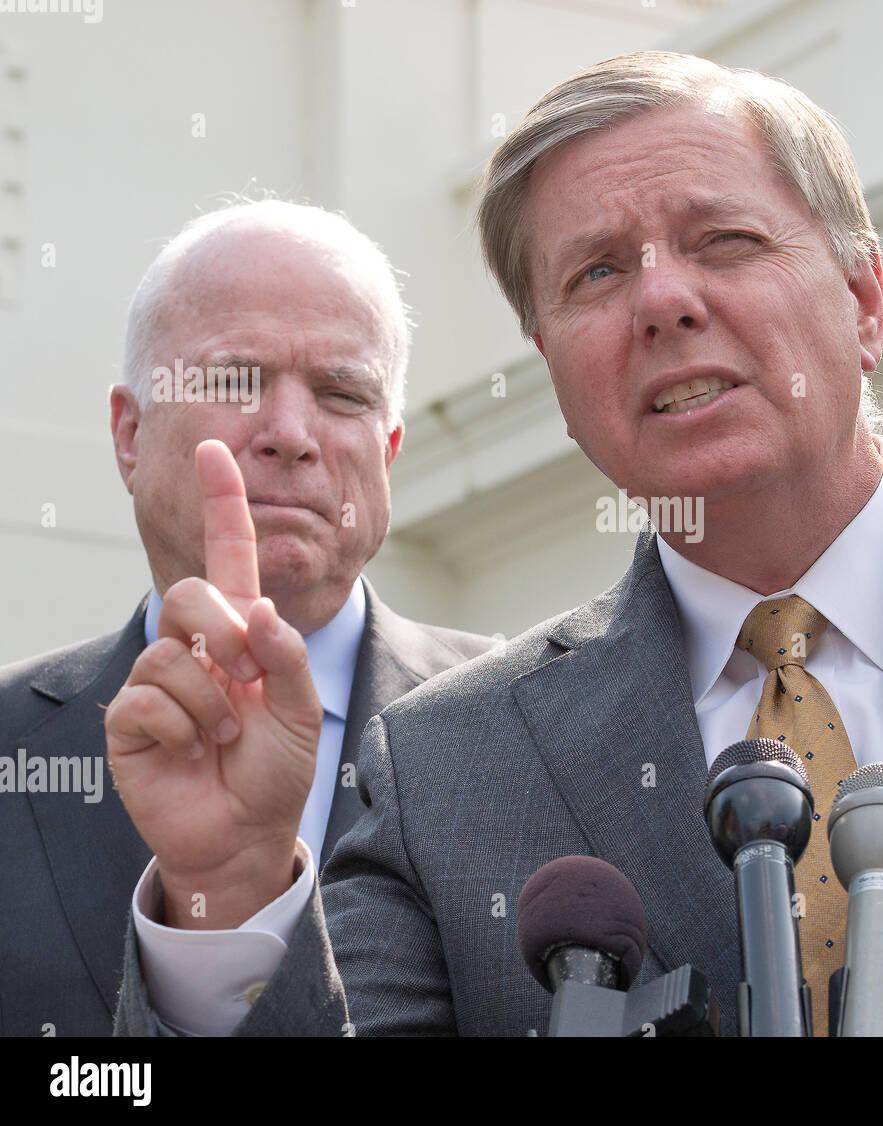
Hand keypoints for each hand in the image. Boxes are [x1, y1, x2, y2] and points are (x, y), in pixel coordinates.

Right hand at [106, 440, 322, 928]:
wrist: (246, 832)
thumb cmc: (276, 769)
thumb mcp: (301, 710)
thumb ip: (287, 658)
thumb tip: (259, 611)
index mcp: (241, 634)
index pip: (229, 557)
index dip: (223, 504)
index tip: (215, 450)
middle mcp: (195, 647)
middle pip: (189, 594)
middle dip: (224, 635)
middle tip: (247, 684)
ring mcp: (159, 680)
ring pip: (171, 654)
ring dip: (212, 702)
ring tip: (225, 737)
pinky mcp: (128, 718)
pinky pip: (148, 699)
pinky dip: (181, 729)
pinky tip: (192, 751)